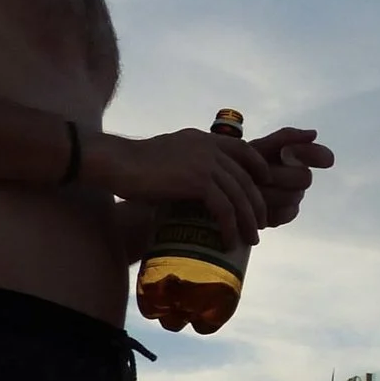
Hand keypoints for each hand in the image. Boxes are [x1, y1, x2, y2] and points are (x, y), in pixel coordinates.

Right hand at [88, 128, 272, 248]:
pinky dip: (229, 227)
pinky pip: (224, 208)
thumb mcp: (169, 158)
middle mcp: (209, 147)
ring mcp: (206, 163)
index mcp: (204, 139)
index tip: (263, 186)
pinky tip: (228, 241)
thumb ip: (188, 165)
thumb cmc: (134, 166)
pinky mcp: (198, 181)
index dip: (258, 168)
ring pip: (239, 195)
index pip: (243, 150)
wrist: (116, 163)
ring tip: (252, 240)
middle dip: (256, 204)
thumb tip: (196, 190)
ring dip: (248, 221)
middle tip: (260, 225)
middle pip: (246, 178)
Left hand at [250, 127, 333, 229]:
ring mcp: (294, 197)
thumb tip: (314, 134)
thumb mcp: (258, 147)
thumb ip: (285, 138)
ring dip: (271, 192)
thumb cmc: (240, 163)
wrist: (222, 186)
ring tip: (252, 190)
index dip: (314, 154)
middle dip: (279, 175)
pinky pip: (287, 212)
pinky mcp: (286, 215)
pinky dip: (269, 208)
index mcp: (297, 157)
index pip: (321, 155)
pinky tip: (255, 204)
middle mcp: (299, 177)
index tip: (286, 153)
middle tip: (259, 176)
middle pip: (305, 178)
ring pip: (293, 196)